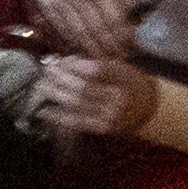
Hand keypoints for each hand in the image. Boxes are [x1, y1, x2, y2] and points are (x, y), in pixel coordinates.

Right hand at [28, 0, 136, 62]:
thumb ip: (114, 1)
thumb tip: (125, 28)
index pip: (113, 18)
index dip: (123, 36)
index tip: (129, 47)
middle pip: (96, 30)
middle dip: (109, 48)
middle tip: (117, 58)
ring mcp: (59, 1)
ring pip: (78, 34)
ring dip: (91, 50)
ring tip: (102, 59)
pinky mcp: (45, 5)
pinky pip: (60, 30)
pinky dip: (71, 44)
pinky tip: (81, 50)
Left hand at [35, 54, 161, 139]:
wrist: (147, 108)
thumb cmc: (127, 82)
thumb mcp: (119, 66)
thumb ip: (95, 64)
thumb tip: (65, 61)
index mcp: (123, 77)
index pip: (95, 70)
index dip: (74, 65)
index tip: (59, 61)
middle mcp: (118, 98)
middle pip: (83, 87)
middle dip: (59, 78)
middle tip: (45, 71)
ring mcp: (110, 114)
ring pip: (77, 104)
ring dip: (55, 95)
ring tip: (40, 87)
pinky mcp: (103, 128)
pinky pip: (78, 122)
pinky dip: (59, 116)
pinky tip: (44, 111)